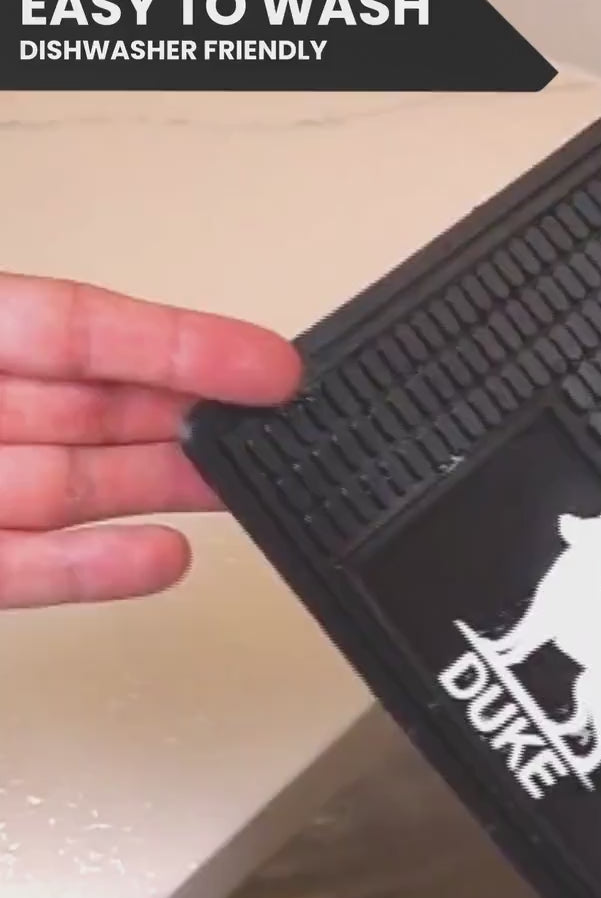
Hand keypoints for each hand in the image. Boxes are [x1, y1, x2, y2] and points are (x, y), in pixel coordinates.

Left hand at [0, 272, 299, 606]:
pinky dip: (98, 569)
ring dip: (171, 487)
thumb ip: (13, 333)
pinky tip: (166, 557)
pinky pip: (29, 569)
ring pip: (80, 487)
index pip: (78, 328)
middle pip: (99, 409)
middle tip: (279, 424)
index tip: (270, 363)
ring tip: (249, 489)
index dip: (181, 343)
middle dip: (196, 415)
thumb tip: (83, 330)